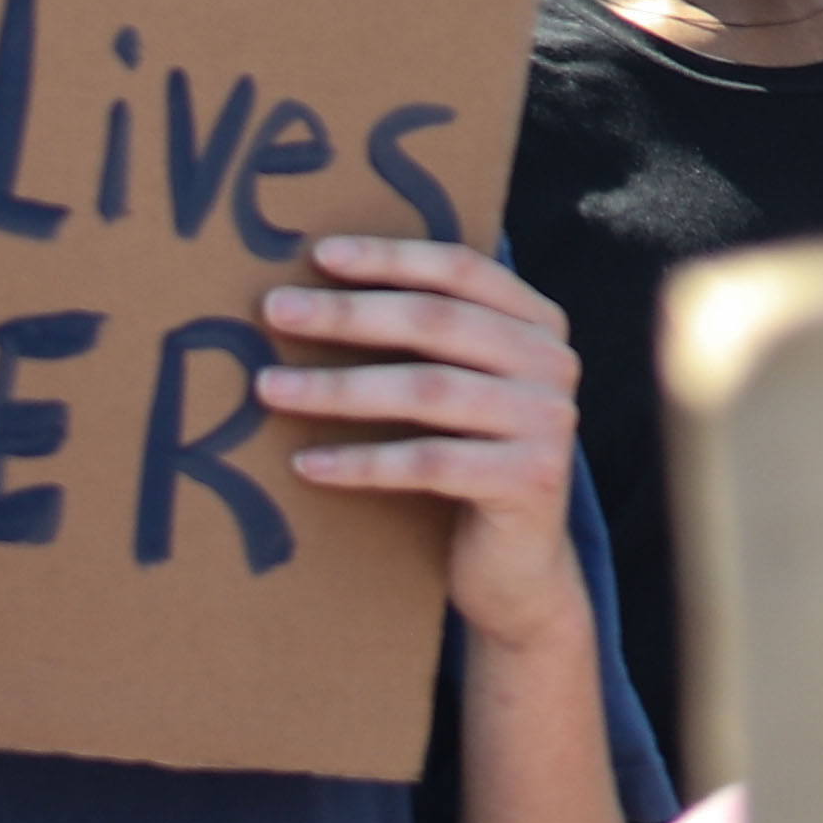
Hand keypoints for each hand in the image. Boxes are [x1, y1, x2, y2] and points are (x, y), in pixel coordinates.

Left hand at [260, 230, 589, 648]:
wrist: (519, 568)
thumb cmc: (469, 461)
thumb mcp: (463, 388)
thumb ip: (431, 339)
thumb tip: (319, 288)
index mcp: (539, 324)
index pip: (462, 270)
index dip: (392, 257)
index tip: (320, 255)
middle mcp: (553, 362)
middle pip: (438, 322)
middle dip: (349, 313)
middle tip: (275, 310)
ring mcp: (548, 420)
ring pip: (427, 389)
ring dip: (339, 387)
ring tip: (269, 388)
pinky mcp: (528, 479)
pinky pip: (428, 462)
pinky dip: (361, 461)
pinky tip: (307, 463)